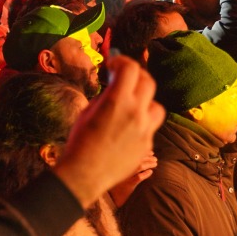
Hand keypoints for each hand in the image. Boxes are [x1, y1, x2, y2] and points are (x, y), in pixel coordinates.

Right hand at [53, 56, 165, 207]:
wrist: (84, 174)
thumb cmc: (80, 142)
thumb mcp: (88, 112)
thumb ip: (106, 97)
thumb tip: (114, 89)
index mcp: (117, 101)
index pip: (130, 68)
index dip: (122, 61)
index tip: (114, 64)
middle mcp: (136, 113)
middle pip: (148, 82)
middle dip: (136, 77)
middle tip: (125, 80)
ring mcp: (145, 130)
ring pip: (157, 106)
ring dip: (145, 102)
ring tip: (131, 107)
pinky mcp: (147, 145)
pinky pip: (151, 127)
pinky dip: (141, 123)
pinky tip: (126, 130)